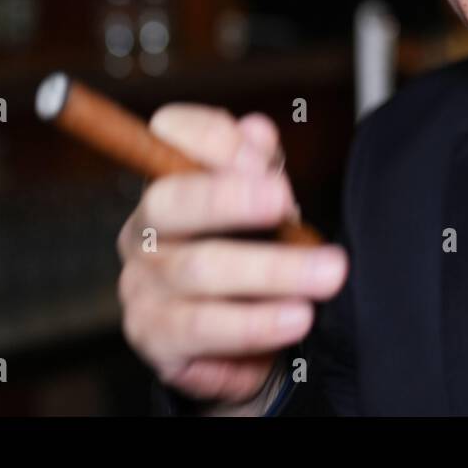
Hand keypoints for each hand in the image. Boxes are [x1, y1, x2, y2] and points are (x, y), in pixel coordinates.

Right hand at [116, 105, 348, 409]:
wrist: (245, 332)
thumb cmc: (253, 249)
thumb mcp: (266, 198)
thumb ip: (261, 162)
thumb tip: (255, 131)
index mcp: (170, 178)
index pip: (170, 133)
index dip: (212, 139)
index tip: (262, 159)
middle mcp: (145, 227)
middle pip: (171, 202)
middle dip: (229, 200)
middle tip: (285, 204)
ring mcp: (142, 283)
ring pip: (197, 271)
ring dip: (269, 271)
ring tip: (326, 276)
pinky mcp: (153, 336)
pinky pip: (201, 330)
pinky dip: (253, 325)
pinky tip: (294, 321)